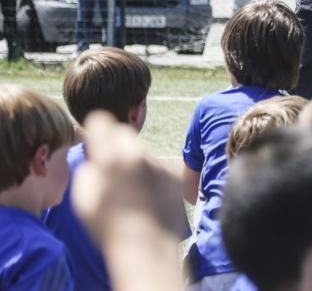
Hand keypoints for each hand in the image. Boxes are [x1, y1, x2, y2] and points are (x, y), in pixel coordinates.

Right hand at [72, 112, 187, 243]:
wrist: (146, 244)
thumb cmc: (108, 225)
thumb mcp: (83, 197)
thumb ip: (87, 169)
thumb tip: (94, 158)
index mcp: (111, 156)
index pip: (102, 121)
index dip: (95, 129)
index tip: (93, 140)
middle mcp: (138, 153)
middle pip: (124, 132)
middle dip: (115, 142)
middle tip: (110, 163)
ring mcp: (159, 162)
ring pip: (143, 149)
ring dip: (134, 158)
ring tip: (130, 184)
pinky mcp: (174, 173)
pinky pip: (158, 164)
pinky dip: (150, 171)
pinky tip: (147, 192)